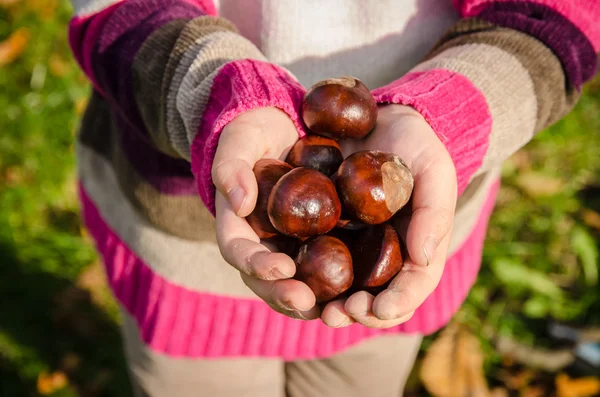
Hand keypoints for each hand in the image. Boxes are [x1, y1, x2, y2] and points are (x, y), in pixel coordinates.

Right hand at [212, 107, 320, 319]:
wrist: (285, 124)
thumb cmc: (255, 130)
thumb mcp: (240, 139)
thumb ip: (231, 166)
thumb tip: (239, 203)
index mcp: (237, 222)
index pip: (238, 250)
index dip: (255, 263)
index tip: (280, 268)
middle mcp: (262, 241)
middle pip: (265, 279)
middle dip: (283, 293)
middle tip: (306, 301)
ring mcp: (288, 244)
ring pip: (294, 283)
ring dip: (311, 300)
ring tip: (334, 310)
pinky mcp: (316, 240)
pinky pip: (323, 268)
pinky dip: (335, 284)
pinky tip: (357, 291)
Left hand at [321, 104, 456, 327]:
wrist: (377, 119)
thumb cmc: (414, 145)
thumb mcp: (433, 169)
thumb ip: (434, 211)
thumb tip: (423, 258)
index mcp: (414, 246)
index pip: (413, 285)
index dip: (400, 302)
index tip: (380, 308)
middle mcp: (382, 253)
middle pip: (376, 298)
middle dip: (360, 313)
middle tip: (340, 313)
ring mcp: (352, 245)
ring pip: (344, 288)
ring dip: (330, 304)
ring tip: (315, 307)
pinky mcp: (323, 230)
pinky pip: (313, 259)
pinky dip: (304, 275)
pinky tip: (290, 277)